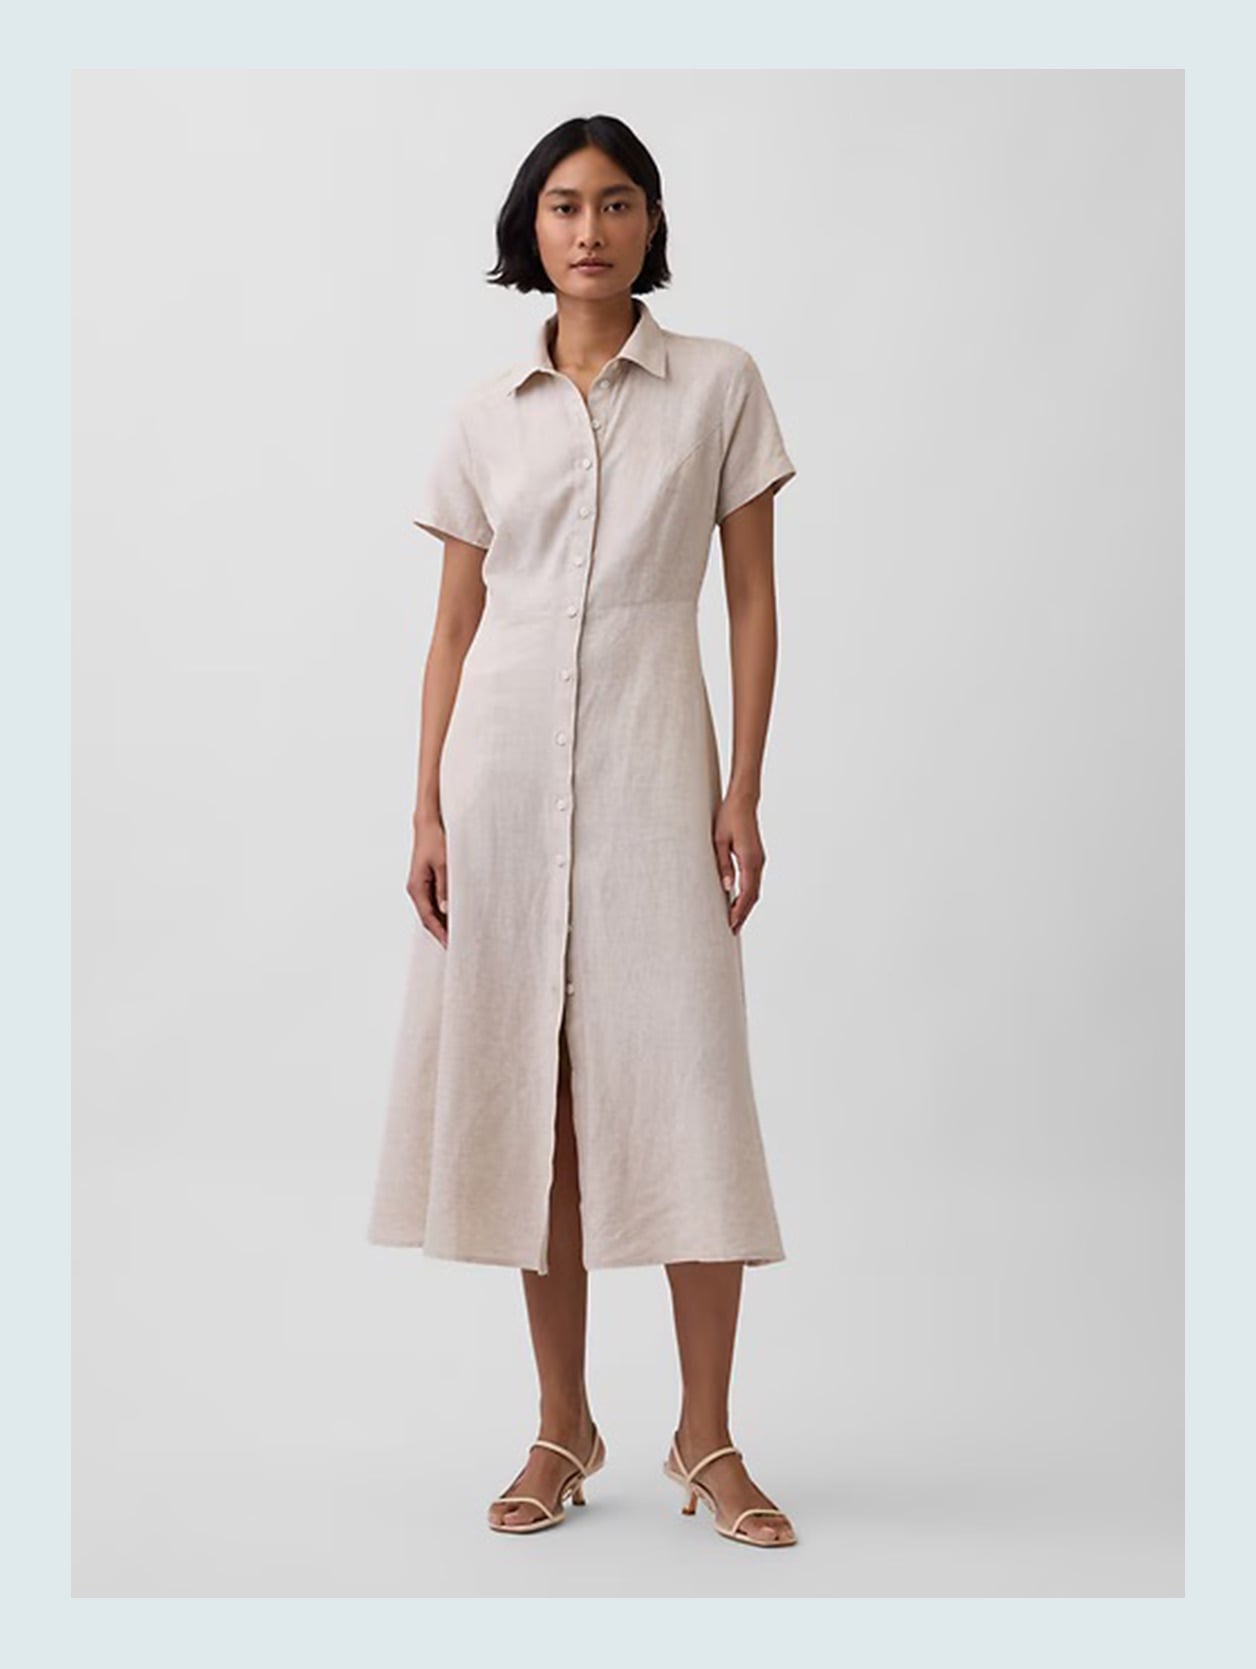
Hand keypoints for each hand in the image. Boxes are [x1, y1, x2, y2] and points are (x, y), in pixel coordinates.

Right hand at [408, 816, 448, 946]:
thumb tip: (446, 910)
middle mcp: (416, 889)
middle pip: (428, 917)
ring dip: (442, 922)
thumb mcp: (444, 865)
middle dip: (441, 932)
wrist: (428, 825)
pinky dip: (442, 911)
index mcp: (417, 887)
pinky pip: (433, 901)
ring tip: (457, 934)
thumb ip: (445, 888)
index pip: (428, 917)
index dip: (439, 932)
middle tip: (456, 945)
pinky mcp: (426, 881)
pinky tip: (453, 916)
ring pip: (431, 911)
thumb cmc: (435, 841)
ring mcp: (420, 886)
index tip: (449, 945)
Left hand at [712, 792, 764, 934]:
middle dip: (743, 914)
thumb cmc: (729, 817)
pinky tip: (738, 901)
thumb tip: (726, 887)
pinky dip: (747, 895)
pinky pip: (753, 881)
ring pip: (754, 890)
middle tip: (732, 929)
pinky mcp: (756, 858)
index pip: (746, 892)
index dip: (739, 910)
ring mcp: (759, 860)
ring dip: (745, 906)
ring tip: (734, 920)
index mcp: (750, 860)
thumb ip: (723, 864)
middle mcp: (758, 862)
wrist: (743, 801)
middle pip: (753, 895)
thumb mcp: (719, 841)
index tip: (731, 924)